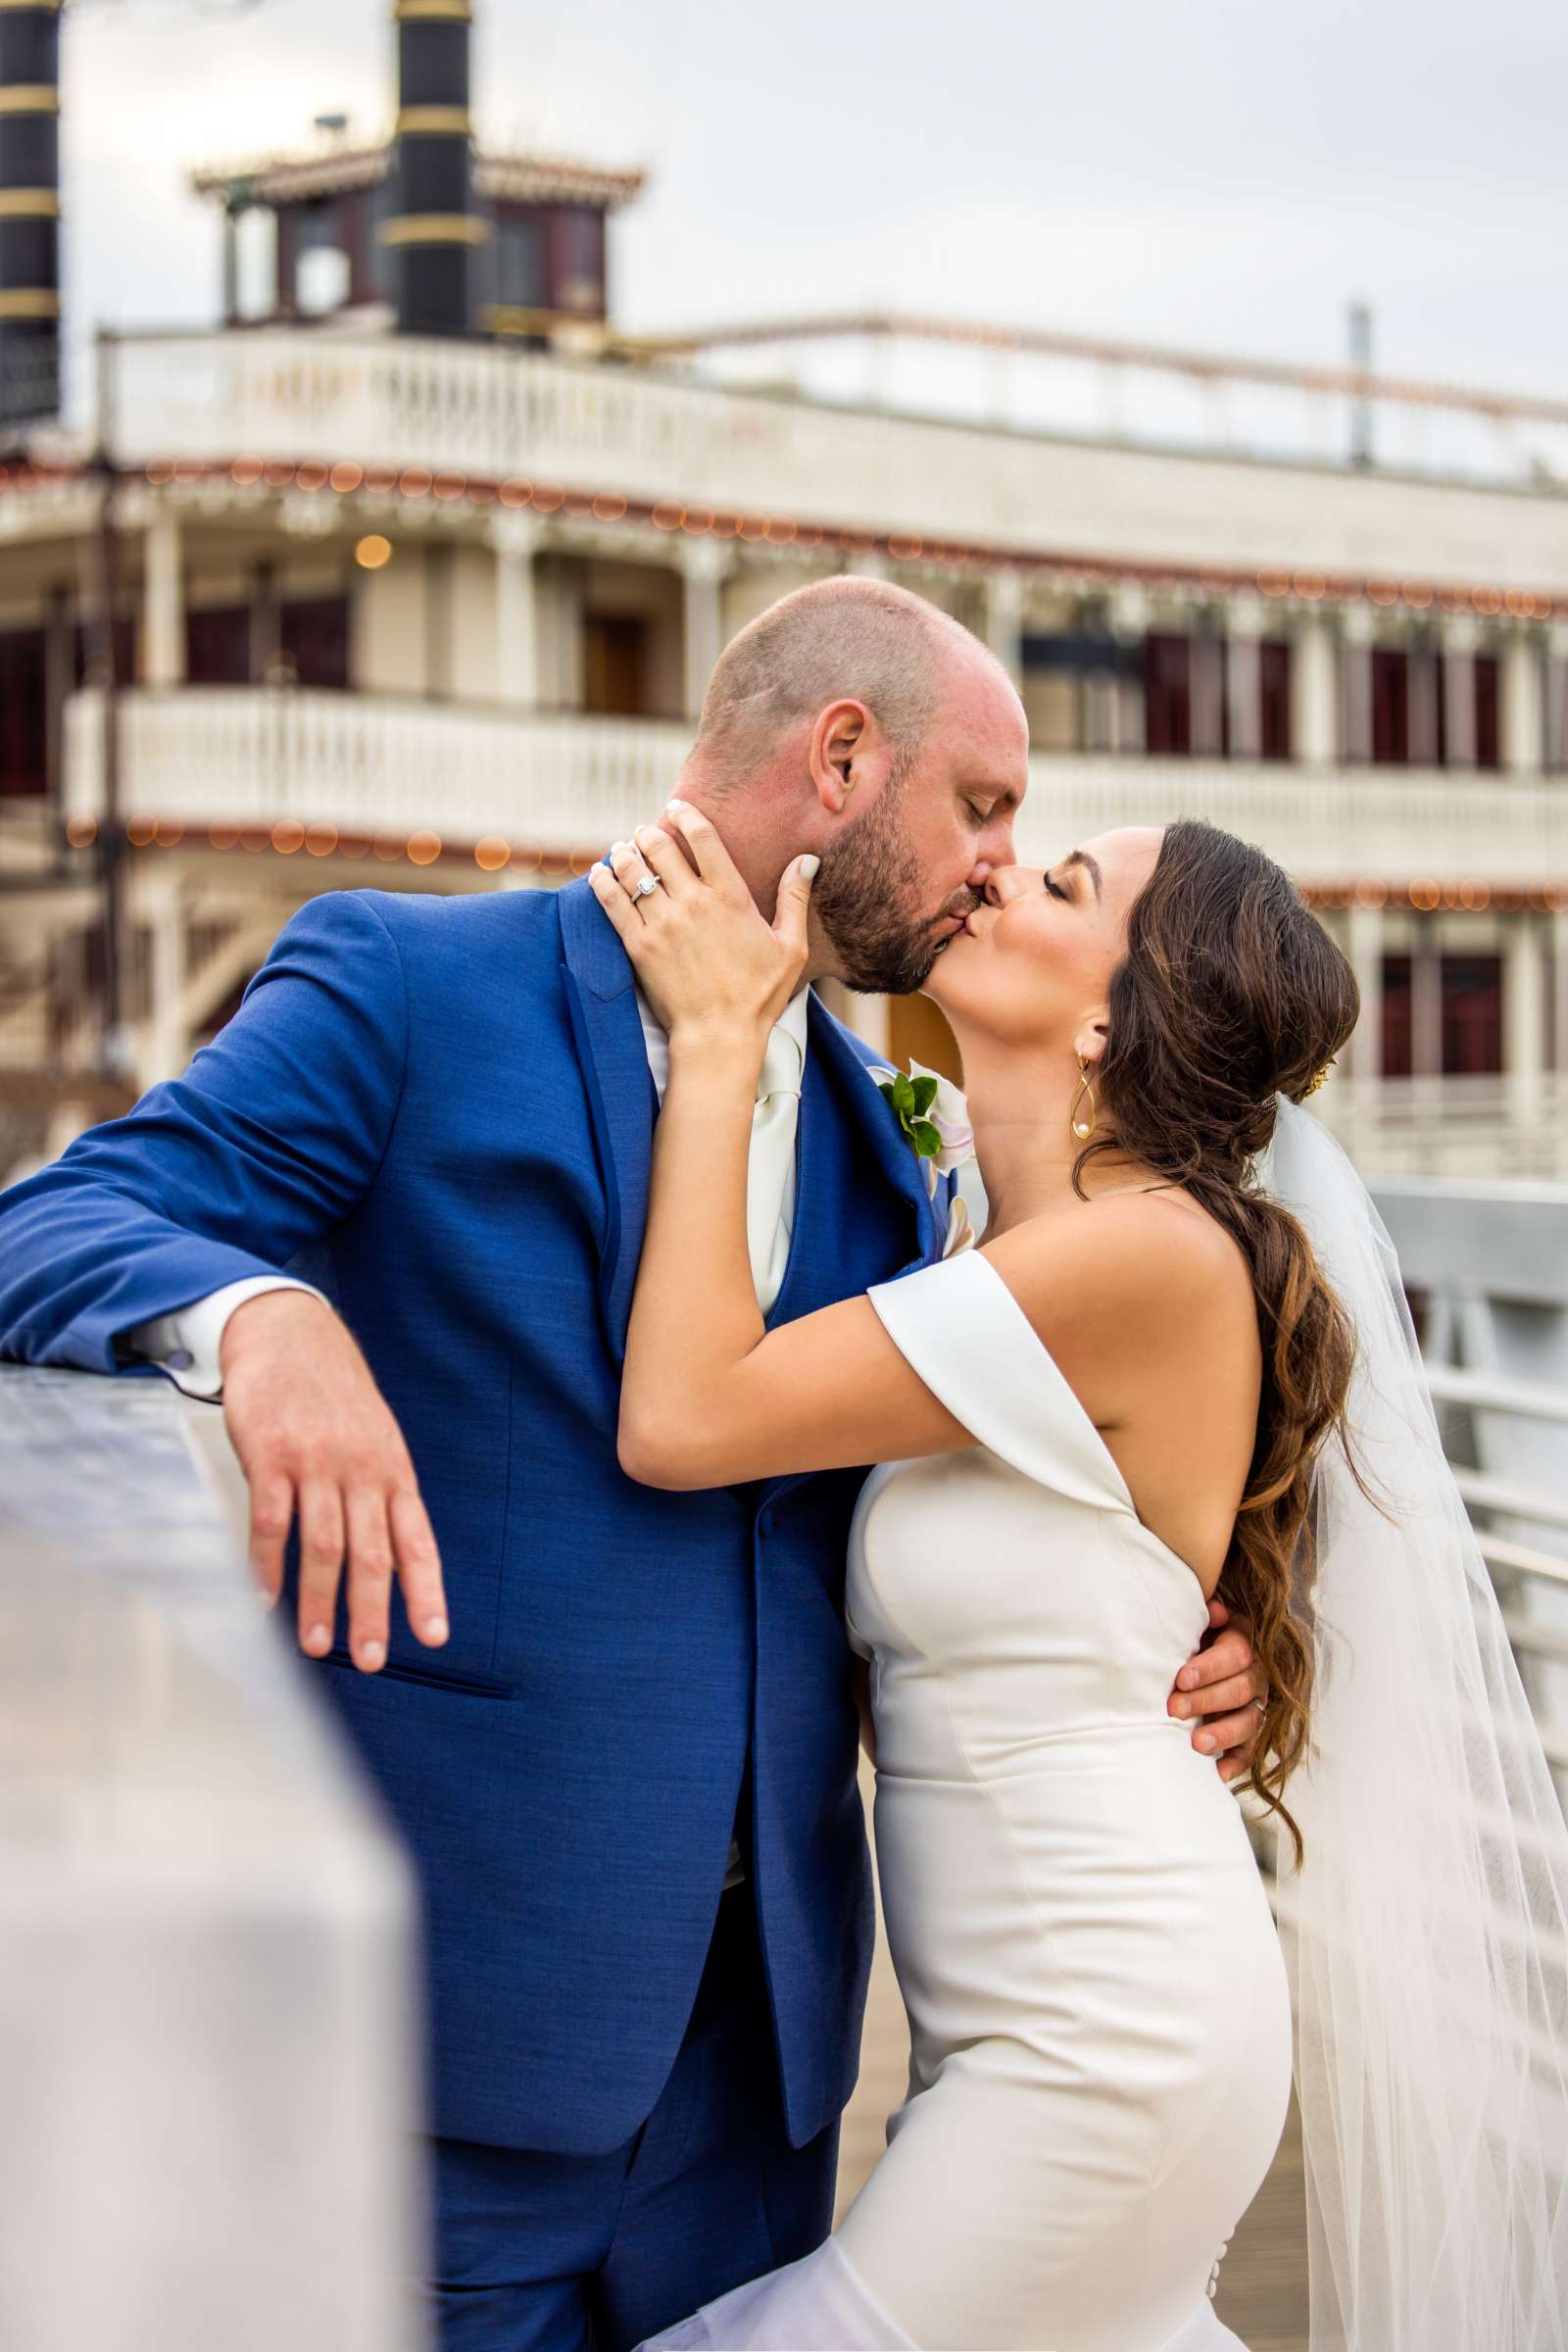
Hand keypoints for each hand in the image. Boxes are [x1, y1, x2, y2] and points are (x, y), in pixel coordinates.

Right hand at [219, 1288, 448, 1672]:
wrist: (290, 1332)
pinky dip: (268, 1566)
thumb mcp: (376, 1440)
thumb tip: (393, 1565)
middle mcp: (362, 1470)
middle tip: (370, 1659)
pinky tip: (264, 1599)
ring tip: (317, 1645)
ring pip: (324, 1545)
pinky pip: (271, 1522)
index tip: (433, 1636)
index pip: (417, 1541)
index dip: (426, 1591)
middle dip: (372, 1613)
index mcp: (393, 1471)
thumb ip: (383, 1498)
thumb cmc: (335, 1395)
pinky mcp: (271, 1456)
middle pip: (372, 1554)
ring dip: (319, 1601)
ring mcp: (317, 1463)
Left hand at [589, 802, 817, 1046]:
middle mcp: (693, 902)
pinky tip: (599, 872)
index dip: (687, 815)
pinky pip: (612, 901)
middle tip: (646, 832)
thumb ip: (794, 899)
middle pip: (660, 848)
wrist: (719, 1035)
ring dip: (625, 852)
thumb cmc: (759, 995)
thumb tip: (807, 860)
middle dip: (650, 833)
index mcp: (730, 897)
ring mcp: (662, 923)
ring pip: (632, 869)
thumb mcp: (790, 947)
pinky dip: (602, 881)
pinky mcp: (638, 945)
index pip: (703, 838)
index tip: (677, 807)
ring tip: (623, 849)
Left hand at [1167, 1596, 1266, 1782]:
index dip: (1209, 1667)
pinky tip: (1218, 1773)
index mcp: (1243, 1643)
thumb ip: (1204, 1617)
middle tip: (1174, 1709)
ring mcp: (1256, 1705)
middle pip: (1241, 1689)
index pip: (1235, 1654)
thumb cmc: (1194, 1636)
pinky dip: (1235, 1763)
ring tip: (1196, 1744)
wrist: (1200, 1654)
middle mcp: (1256, 1675)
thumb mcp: (1199, 1621)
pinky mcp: (1250, 1732)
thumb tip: (1214, 1611)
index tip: (1181, 1678)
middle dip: (1206, 1700)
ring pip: (1249, 1721)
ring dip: (1223, 1733)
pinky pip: (1250, 1750)